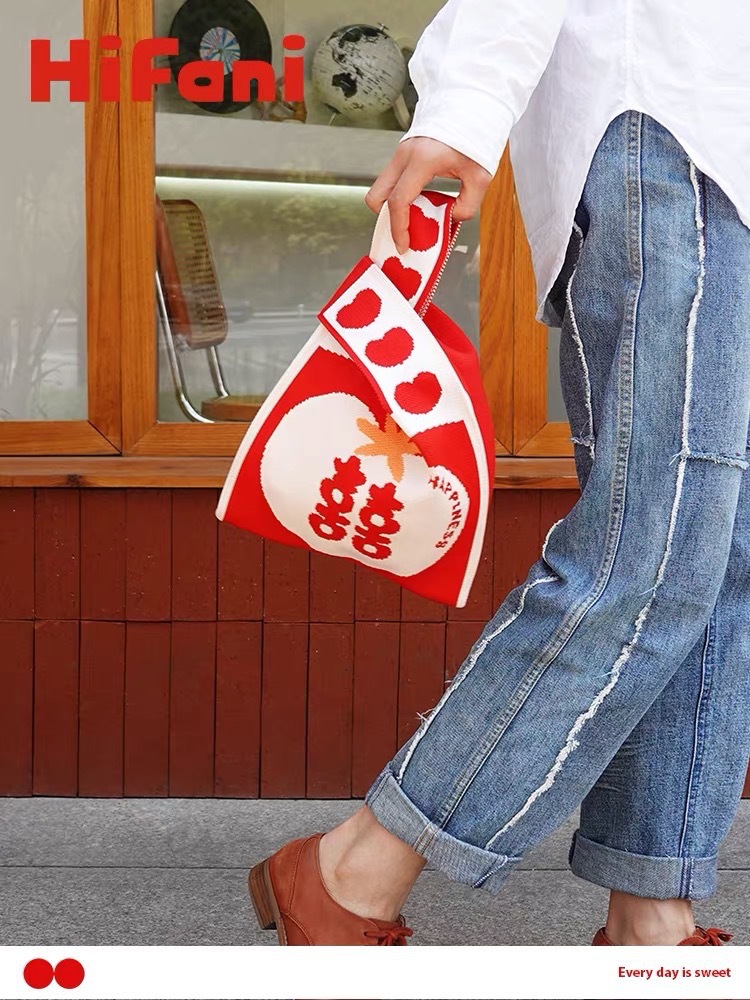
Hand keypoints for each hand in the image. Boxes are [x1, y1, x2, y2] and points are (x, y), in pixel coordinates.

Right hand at [365, 136, 492, 253]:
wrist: (471, 106)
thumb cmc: (475, 136)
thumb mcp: (480, 175)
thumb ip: (468, 204)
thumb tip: (452, 218)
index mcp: (421, 160)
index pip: (399, 202)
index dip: (399, 228)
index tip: (404, 245)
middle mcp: (404, 155)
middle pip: (376, 196)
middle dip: (386, 219)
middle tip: (405, 232)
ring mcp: (401, 152)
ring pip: (382, 188)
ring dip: (394, 207)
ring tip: (418, 217)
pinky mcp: (405, 152)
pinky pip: (394, 180)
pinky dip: (401, 195)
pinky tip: (421, 202)